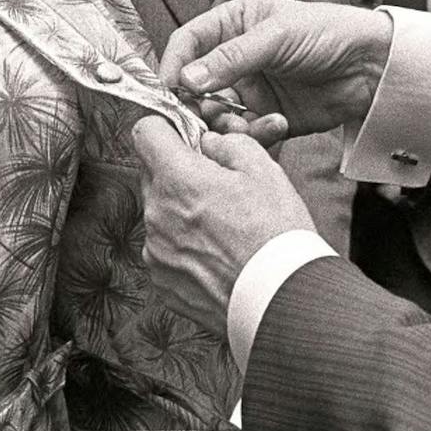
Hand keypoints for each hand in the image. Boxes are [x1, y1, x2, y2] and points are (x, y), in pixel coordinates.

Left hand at [131, 116, 315, 334]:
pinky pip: (165, 249)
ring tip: (224, 227)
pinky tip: (218, 255)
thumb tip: (209, 144)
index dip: (168, 128)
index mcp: (178, 180)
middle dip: (180, 172)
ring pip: (160, 213)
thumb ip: (228, 144)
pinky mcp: (162, 282)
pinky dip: (184, 247)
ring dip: (182, 211)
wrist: (283, 302)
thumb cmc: (277, 235)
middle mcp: (157, 215)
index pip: (146, 132)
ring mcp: (156, 252)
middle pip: (154, 175)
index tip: (187, 137)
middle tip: (219, 185)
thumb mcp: (263, 170)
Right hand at [161, 0, 392, 143]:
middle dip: (195, 103)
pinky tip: (276, 125)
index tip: (167, 89)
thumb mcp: (277, 36)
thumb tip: (188, 77)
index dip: (173, 63)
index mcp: (234, 24)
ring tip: (242, 125)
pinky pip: (245, 132)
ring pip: (217, 113)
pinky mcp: (267, 117)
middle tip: (199, 118)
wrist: (373, 67)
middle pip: (195, 84)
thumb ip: (232, 57)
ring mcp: (251, 89)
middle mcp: (237, 58)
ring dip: (225, 123)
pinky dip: (253, 135)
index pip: (188, 41)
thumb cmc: (330, 32)